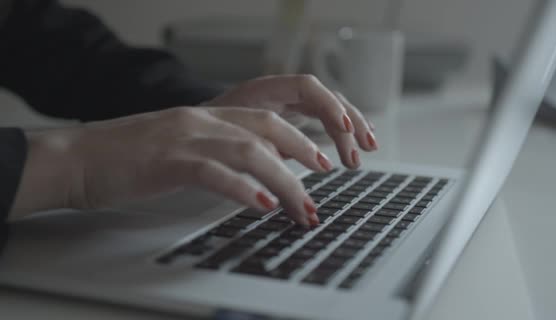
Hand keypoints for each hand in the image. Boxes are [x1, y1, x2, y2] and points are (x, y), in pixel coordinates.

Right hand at [10, 75, 377, 226]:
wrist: (76, 158)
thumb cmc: (127, 158)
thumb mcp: (181, 148)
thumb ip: (217, 153)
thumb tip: (254, 172)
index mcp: (207, 116)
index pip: (267, 118)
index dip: (300, 137)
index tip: (321, 159)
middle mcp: (202, 121)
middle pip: (269, 128)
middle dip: (305, 152)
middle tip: (327, 176)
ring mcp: (185, 139)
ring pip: (250, 151)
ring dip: (285, 180)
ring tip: (304, 205)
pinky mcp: (167, 162)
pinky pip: (215, 173)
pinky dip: (244, 189)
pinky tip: (263, 206)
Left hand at [207, 75, 377, 166]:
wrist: (192, 132)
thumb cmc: (207, 137)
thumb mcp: (230, 144)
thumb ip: (259, 155)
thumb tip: (284, 184)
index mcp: (262, 91)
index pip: (306, 87)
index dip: (328, 105)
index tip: (342, 130)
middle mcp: (280, 94)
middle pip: (325, 98)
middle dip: (348, 124)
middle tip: (360, 153)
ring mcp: (287, 105)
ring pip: (329, 109)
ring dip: (350, 130)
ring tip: (365, 153)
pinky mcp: (290, 119)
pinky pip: (322, 120)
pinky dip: (339, 134)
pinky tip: (352, 148)